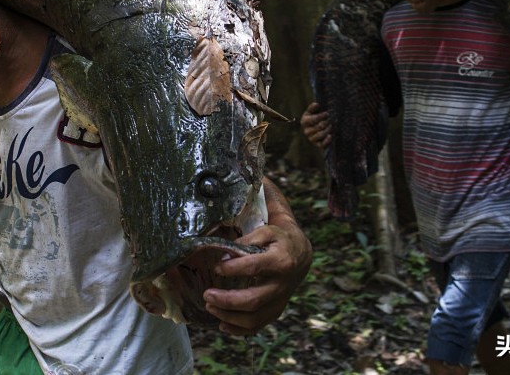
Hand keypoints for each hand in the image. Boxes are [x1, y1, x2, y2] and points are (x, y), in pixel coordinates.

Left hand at [203, 179, 311, 335]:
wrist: (303, 252)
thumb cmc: (279, 232)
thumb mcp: (272, 217)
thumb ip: (259, 206)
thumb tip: (249, 180)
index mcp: (282, 256)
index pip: (256, 265)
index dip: (234, 268)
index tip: (217, 264)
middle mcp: (283, 282)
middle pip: (255, 299)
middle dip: (227, 299)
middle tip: (206, 294)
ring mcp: (280, 299)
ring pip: (256, 316)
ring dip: (229, 316)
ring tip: (209, 305)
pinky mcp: (275, 309)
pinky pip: (259, 326)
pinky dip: (240, 329)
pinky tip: (222, 325)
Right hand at [300, 101, 331, 148]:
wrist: (318, 129)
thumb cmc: (316, 118)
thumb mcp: (313, 112)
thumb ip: (313, 107)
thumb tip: (316, 104)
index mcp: (304, 121)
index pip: (314, 119)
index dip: (321, 116)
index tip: (327, 113)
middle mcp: (306, 131)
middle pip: (319, 126)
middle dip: (327, 122)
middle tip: (332, 119)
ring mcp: (311, 138)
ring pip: (321, 134)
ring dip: (328, 129)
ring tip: (332, 125)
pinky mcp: (317, 145)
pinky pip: (322, 144)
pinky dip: (327, 140)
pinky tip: (331, 135)